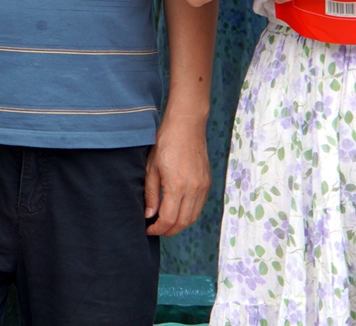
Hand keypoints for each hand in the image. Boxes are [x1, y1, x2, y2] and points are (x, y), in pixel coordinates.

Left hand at [145, 113, 210, 235]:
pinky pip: (199, 206)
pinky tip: (178, 211)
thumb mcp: (151, 168)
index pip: (169, 219)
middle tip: (156, 229)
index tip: (148, 229)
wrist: (187, 125)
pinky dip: (189, 214)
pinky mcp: (207, 182)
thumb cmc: (166, 142)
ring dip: (180, 224)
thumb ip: (151, 194)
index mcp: (177, 186)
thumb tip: (150, 215)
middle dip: (169, 230)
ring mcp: (203, 186)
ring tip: (166, 223)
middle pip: (183, 222)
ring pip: (193, 217)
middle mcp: (193, 189)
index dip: (158, 228)